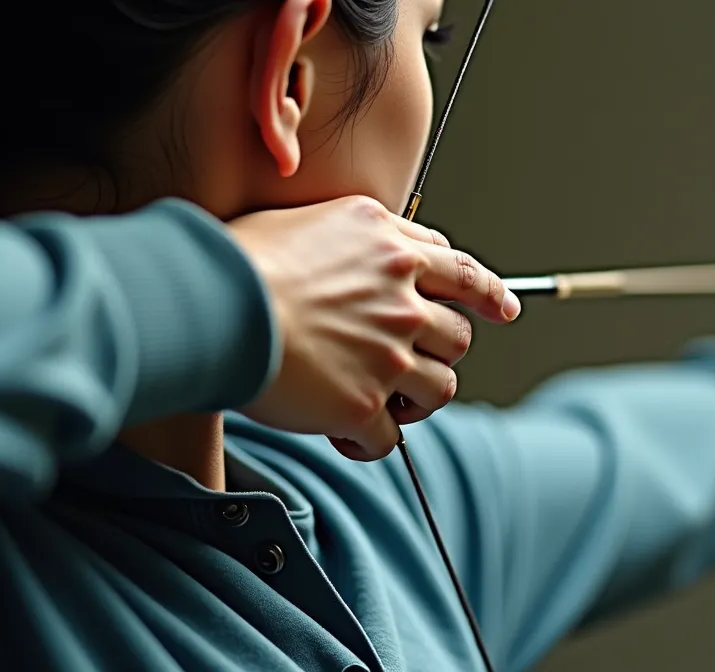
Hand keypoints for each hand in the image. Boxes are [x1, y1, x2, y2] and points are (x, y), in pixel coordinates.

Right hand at [228, 196, 519, 459]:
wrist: (211, 303)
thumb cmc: (241, 258)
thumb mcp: (312, 219)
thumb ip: (358, 237)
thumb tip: (369, 253)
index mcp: (393, 249)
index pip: (465, 273)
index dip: (489, 295)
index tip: (502, 309)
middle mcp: (401, 300)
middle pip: (458, 338)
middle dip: (440, 354)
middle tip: (410, 366)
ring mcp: (387, 355)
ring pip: (438, 390)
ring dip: (416, 402)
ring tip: (385, 405)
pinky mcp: (362, 405)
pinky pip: (389, 439)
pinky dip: (371, 442)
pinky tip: (344, 435)